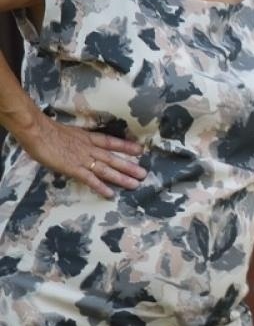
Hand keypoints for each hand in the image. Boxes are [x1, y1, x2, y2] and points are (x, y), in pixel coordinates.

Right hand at [19, 120, 144, 198]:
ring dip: (121, 177)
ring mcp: (82, 159)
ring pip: (106, 169)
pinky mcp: (73, 168)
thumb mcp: (66, 132)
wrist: (37, 131)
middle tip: (144, 174)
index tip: (140, 150)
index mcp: (87, 138)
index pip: (110, 142)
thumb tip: (76, 145)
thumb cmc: (45, 131)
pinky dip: (101, 187)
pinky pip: (90, 179)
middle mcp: (89, 148)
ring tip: (135, 184)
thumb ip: (74, 140)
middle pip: (112, 158)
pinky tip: (110, 194)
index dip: (125, 146)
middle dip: (129, 166)